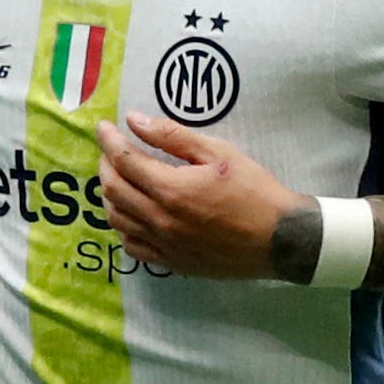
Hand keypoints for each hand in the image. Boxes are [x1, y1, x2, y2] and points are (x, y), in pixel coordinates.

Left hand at [96, 109, 306, 278]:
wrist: (280, 239)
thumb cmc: (254, 190)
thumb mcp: (218, 153)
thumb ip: (172, 136)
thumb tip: (135, 121)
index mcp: (171, 189)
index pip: (124, 161)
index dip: (109, 141)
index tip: (104, 128)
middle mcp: (160, 220)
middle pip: (113, 190)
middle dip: (106, 166)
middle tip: (111, 151)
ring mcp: (164, 245)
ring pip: (118, 220)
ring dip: (111, 196)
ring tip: (118, 179)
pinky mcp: (173, 262)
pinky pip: (133, 247)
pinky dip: (124, 227)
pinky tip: (132, 215)